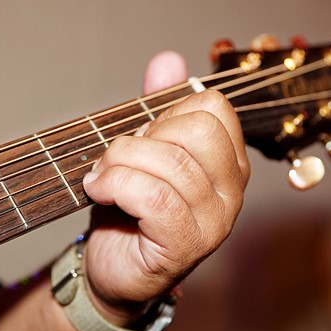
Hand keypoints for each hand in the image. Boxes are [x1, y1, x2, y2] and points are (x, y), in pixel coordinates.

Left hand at [81, 50, 249, 324]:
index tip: (141, 139)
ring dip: (118, 163)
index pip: (213, 109)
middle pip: (196, 131)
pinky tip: (99, 192)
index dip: (165, 115)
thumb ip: (156, 106)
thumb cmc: (128, 212)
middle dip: (141, 138)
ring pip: (170, 163)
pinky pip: (153, 195)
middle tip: (113, 160)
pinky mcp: (186, 244)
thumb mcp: (141, 152)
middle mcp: (232, 192)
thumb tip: (169, 60)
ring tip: (99, 178)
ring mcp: (214, 221)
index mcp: (227, 163)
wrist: (111, 270)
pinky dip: (115, 186)